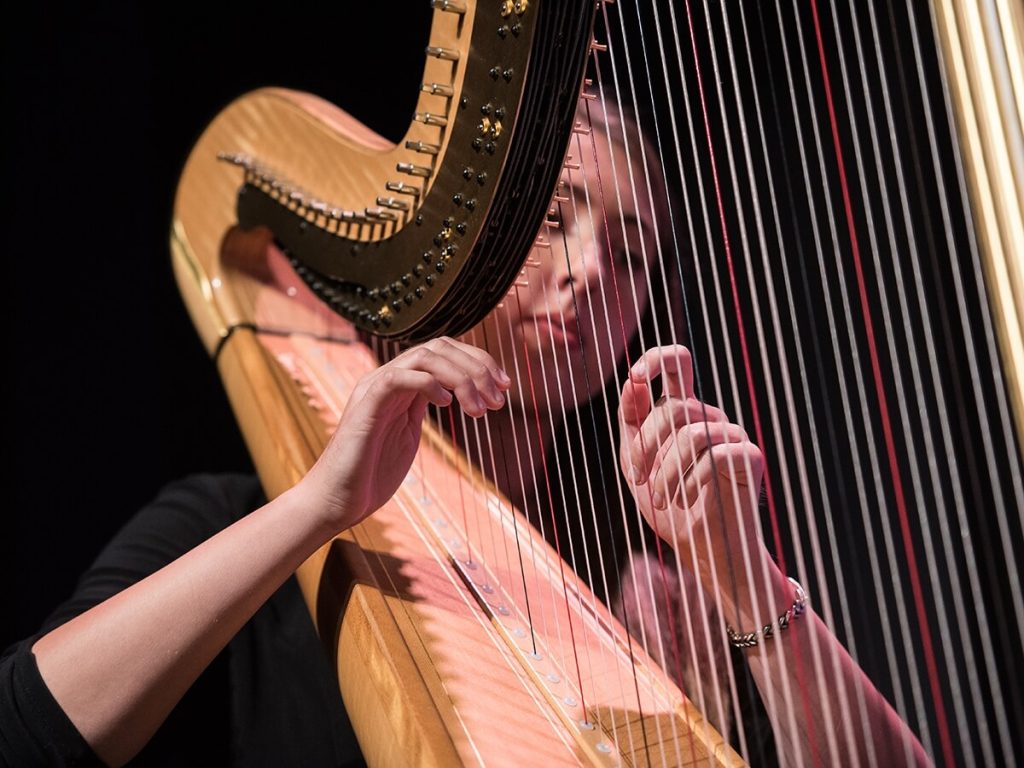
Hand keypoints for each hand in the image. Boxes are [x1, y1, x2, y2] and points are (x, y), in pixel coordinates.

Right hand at [303, 336, 510, 532]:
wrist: (336, 501)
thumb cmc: (370, 474)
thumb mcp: (406, 435)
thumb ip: (421, 410)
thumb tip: (452, 395)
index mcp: (401, 384)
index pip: (444, 352)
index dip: (479, 363)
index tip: (505, 387)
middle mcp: (387, 378)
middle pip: (439, 347)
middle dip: (477, 368)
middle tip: (499, 399)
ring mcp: (374, 389)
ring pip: (424, 356)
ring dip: (461, 378)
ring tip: (479, 409)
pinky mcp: (365, 407)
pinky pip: (398, 378)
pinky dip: (429, 384)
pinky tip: (447, 404)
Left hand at [618, 345, 763, 573]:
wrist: (700, 550)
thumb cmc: (668, 506)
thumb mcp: (635, 462)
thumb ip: (631, 422)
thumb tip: (634, 381)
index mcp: (682, 411)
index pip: (677, 363)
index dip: (656, 359)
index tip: (636, 376)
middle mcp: (709, 417)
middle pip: (674, 407)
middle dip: (647, 446)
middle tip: (637, 478)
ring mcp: (732, 435)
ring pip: (692, 434)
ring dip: (666, 472)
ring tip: (660, 500)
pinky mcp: (749, 457)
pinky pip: (716, 456)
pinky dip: (692, 482)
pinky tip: (686, 500)